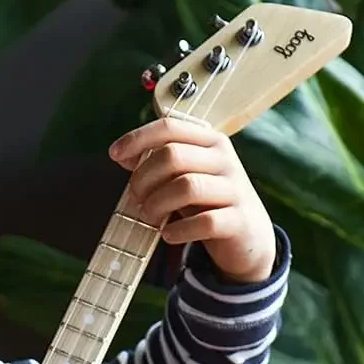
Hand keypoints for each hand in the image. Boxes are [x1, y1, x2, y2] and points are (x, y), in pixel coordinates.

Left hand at [109, 118, 275, 283]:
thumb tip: (123, 154)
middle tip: (136, 199)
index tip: (114, 154)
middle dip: (144, 179)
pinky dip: (178, 230)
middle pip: (172, 156)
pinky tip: (169, 235)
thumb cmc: (208, 202)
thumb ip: (158, 164)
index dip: (138, 138)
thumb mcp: (184, 177)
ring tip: (150, 217)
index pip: (170, 127)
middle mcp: (224, 160)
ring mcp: (234, 189)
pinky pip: (204, 222)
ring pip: (186, 187)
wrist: (249, 236)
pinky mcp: (237, 220)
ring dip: (157, 205)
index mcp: (210, 142)